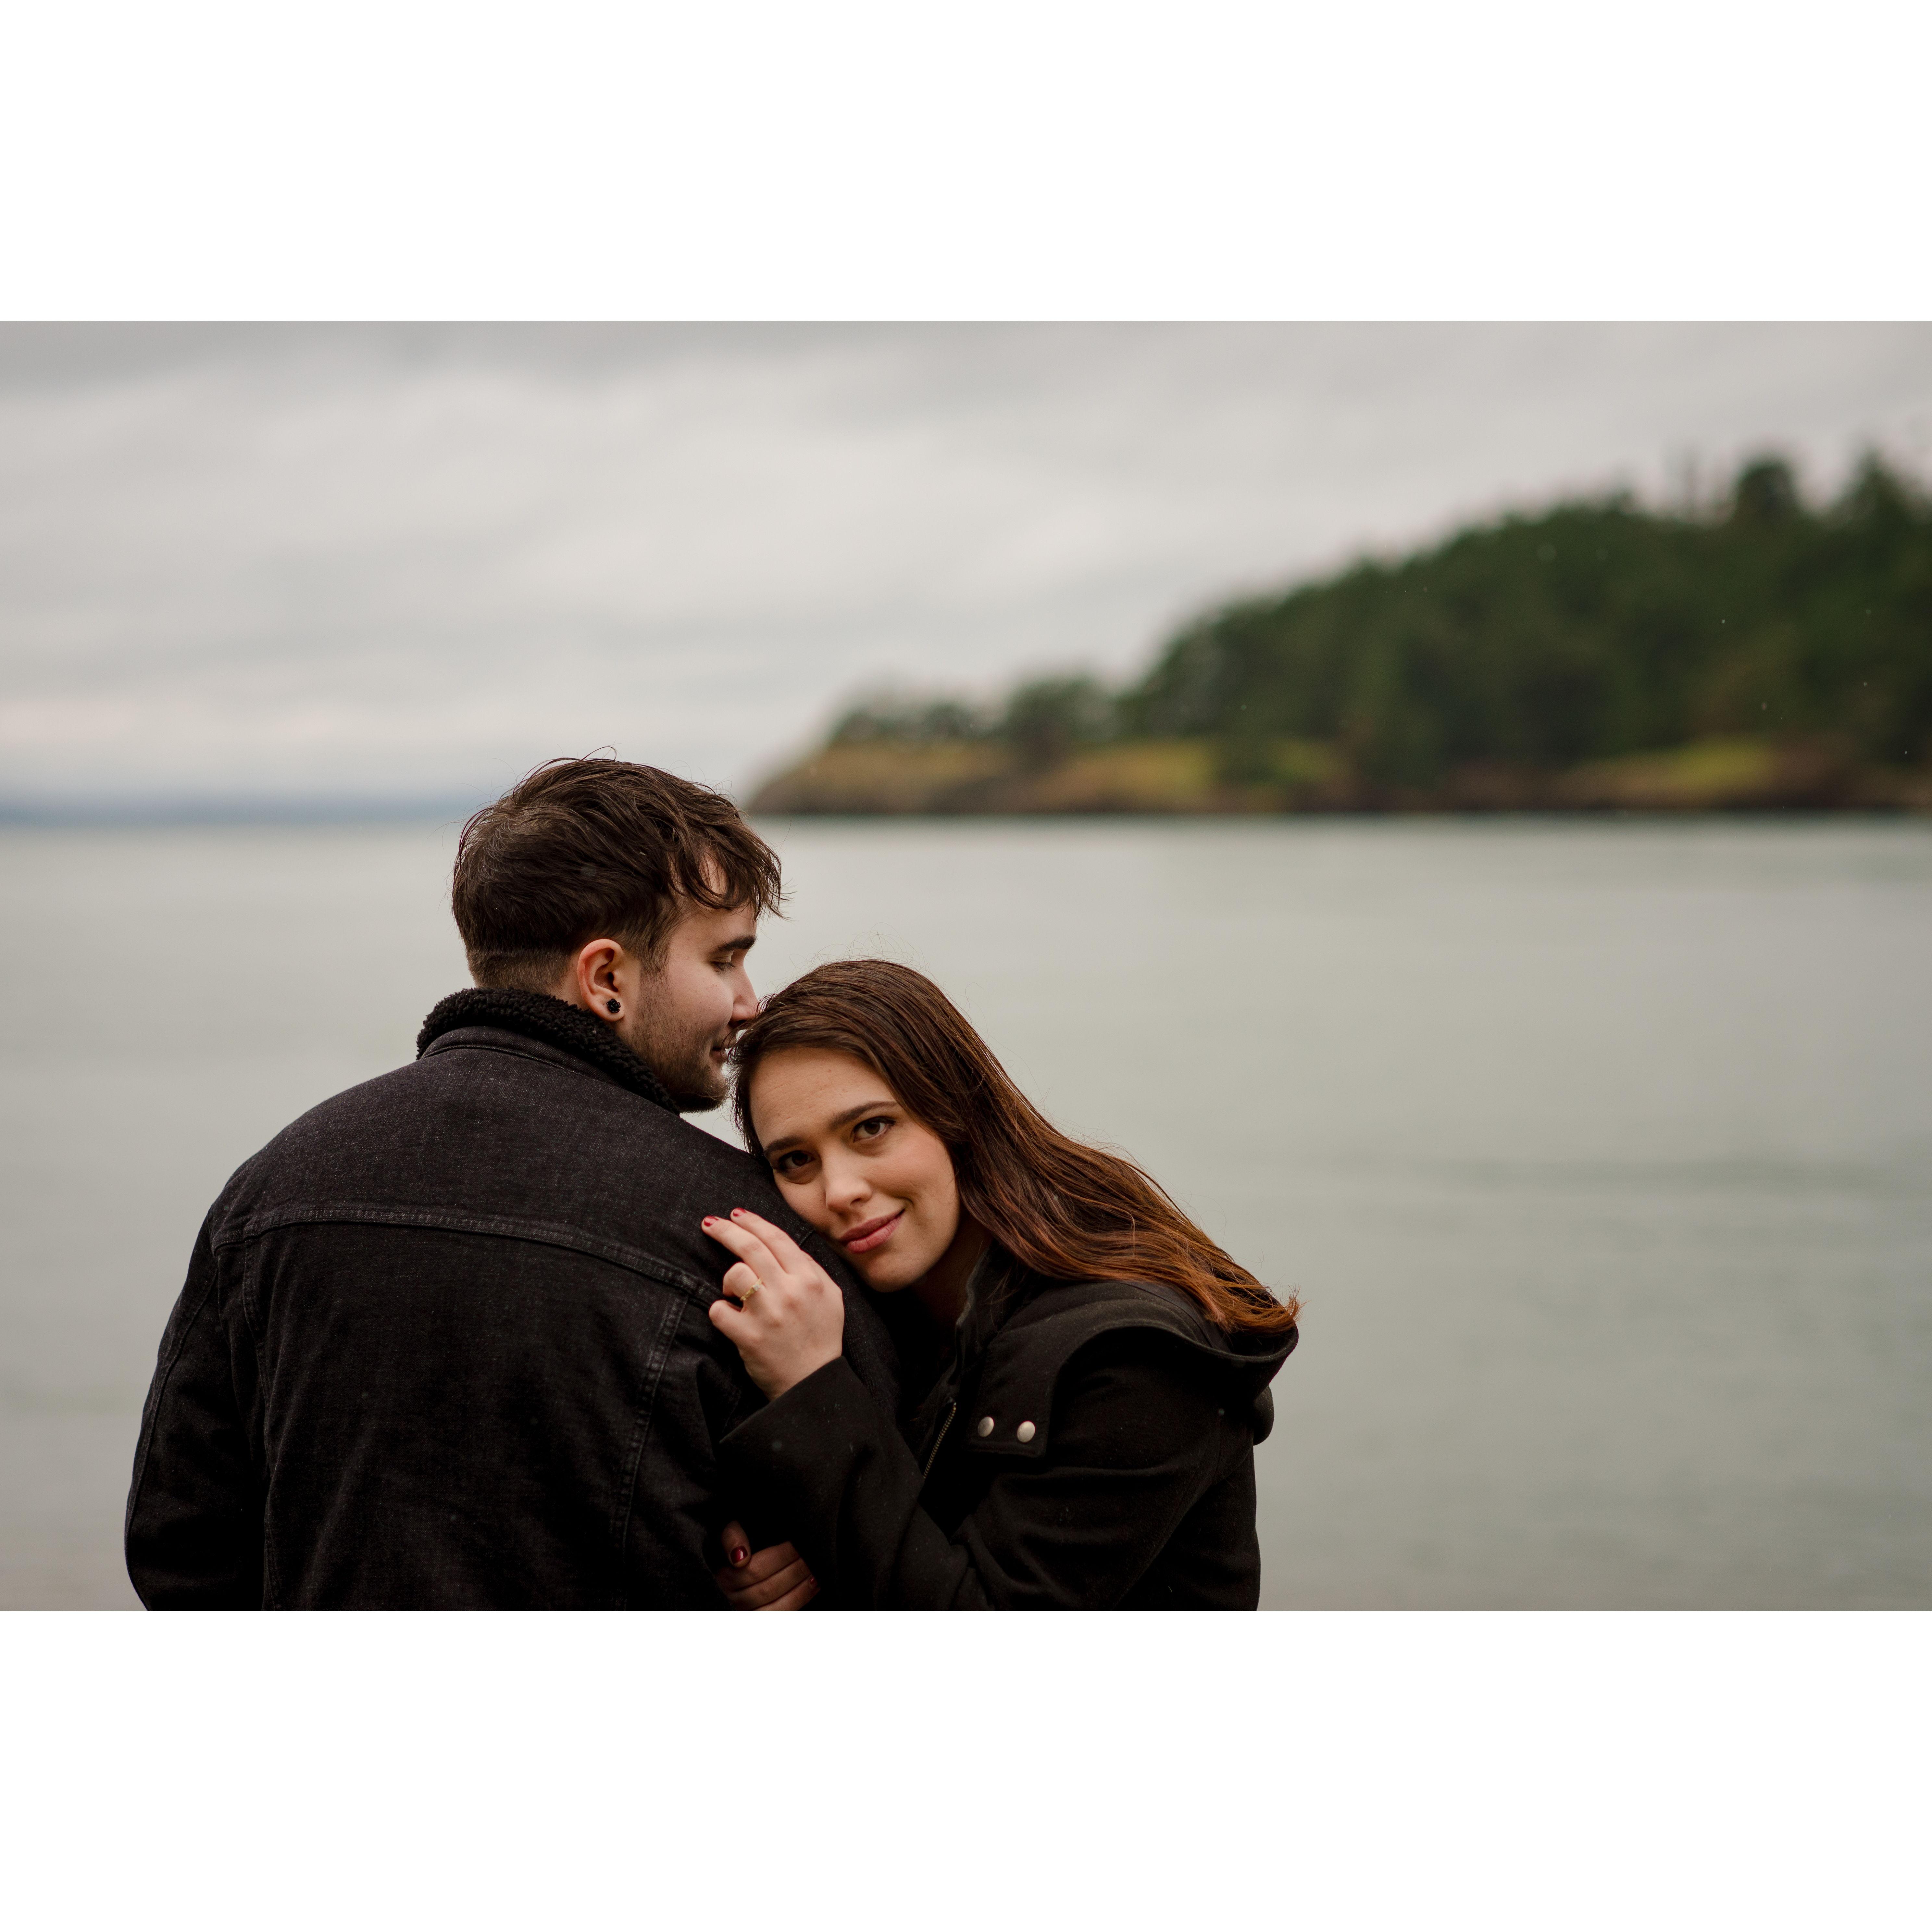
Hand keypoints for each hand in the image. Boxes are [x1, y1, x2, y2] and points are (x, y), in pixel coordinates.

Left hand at [703, 1208, 844, 1399]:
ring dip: (728, 1280)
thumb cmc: (821, 1336)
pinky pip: (718, 1310)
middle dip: (725, 1231)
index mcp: (809, 1279)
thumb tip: (780, 1244)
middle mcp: (789, 1292)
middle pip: (750, 1247)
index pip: (776, 1238)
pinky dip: (720, 1311)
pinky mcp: (748, 1337)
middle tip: (709, 1224)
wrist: (813, 1383)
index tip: (735, 1214)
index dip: (752, 1222)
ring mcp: (768, 1314)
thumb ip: (809, 1268)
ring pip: (733, 1275)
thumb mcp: (830, 1296)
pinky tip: (730, 1318)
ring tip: (733, 1292)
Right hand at [714, 1520, 818, 1609]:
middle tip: (809, 1554)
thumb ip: (732, 1537)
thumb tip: (740, 1558)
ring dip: (800, 1587)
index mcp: (724, 1576)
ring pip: (775, 1607)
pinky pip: (782, 1615)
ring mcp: (746, 1613)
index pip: (753, 1570)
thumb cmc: (741, 1545)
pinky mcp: (760, 1619)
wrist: (741, 1561)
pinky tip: (814, 1585)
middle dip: (793, 1570)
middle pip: (767, 1589)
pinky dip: (800, 1600)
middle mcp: (732, 1599)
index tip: (795, 1544)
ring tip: (813, 1569)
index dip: (778, 1557)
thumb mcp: (732, 1532)